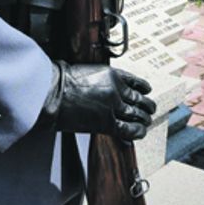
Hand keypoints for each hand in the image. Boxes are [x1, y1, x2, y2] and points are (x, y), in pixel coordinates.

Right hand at [41, 63, 155, 140]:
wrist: (53, 92)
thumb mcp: (88, 72)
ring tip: (147, 121)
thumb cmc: (63, 81)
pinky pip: (129, 129)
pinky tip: (141, 132)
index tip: (147, 90)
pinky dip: (137, 131)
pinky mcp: (107, 123)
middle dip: (147, 105)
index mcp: (112, 74)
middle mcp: (116, 89)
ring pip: (137, 114)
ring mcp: (113, 106)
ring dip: (144, 118)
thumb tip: (108, 89)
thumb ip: (102, 80)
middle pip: (139, 99)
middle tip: (150, 108)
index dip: (143, 87)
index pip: (134, 81)